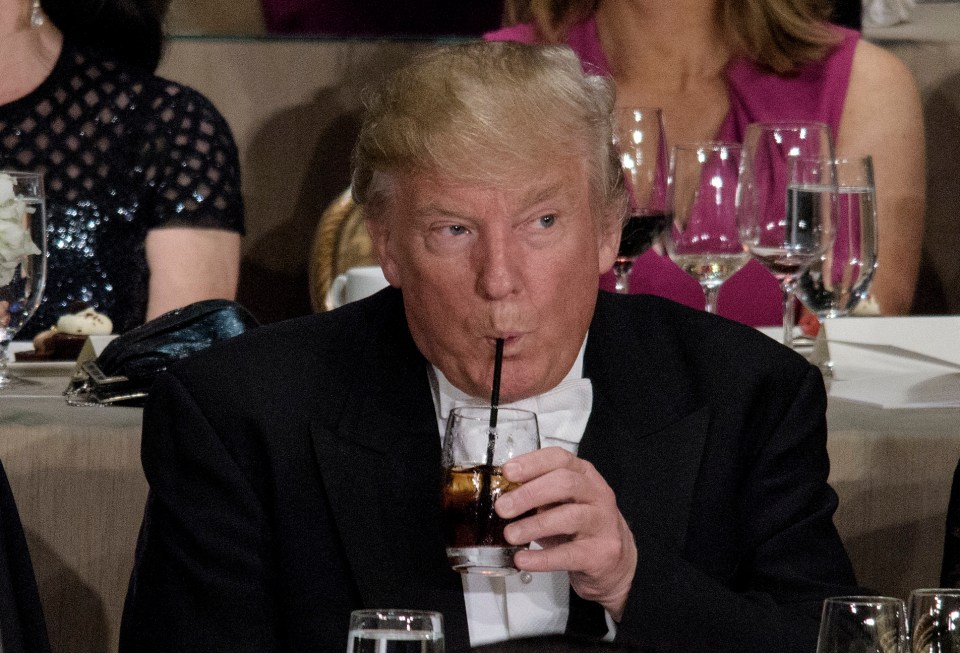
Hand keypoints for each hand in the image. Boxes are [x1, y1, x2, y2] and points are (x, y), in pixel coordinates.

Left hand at [496, 446, 636, 619]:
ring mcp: (602, 523)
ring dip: (534, 526)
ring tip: (510, 534)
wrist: (614, 561)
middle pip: (565, 484)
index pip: (560, 459)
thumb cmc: (580, 525)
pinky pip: (569, 554)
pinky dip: (542, 558)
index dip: (532, 463)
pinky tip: (523, 559)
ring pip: (569, 517)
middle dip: (529, 494)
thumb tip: (501, 494)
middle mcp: (596, 494)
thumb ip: (537, 494)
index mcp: (584, 475)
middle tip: (503, 507)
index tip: (508, 472)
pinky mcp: (601, 553)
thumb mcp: (561, 502)